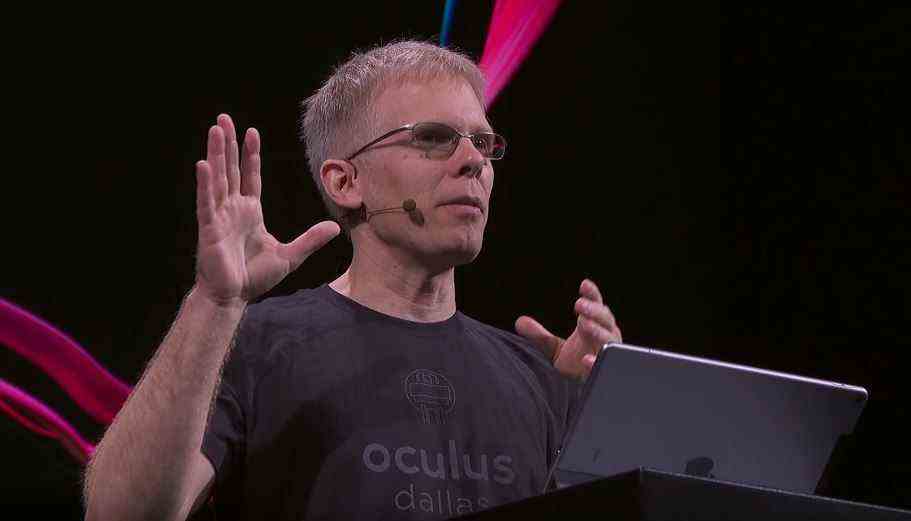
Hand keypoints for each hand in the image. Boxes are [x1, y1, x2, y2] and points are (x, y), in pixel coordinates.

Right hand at [194, 114, 339, 305]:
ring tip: (215, 129)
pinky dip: (205, 183)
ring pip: (217, 179)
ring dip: (216, 154)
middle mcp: (233, 209)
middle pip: (231, 169)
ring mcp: (220, 217)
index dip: (250, 154)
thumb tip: (334, 227)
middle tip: (224, 118)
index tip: (251, 132)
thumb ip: (310, 239)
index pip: (250, 176)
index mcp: (250, 212)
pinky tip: (204, 164)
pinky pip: (206, 202)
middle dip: (228, 144)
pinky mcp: (209, 229)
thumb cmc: (255, 277)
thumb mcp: (290, 255)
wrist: (234, 297)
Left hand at [515, 279, 621, 380]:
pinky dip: (596, 363)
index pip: (596, 306)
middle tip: (579, 305)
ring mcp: (607, 354)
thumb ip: (539, 336)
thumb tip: (519, 322)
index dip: (592, 295)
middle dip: (594, 311)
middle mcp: (605, 337)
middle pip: (605, 319)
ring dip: (598, 331)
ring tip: (584, 323)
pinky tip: (586, 360)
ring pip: (609, 339)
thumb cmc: (573, 366)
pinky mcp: (604, 372)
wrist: (579, 393)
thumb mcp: (554, 349)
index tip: (584, 284)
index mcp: (593, 327)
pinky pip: (605, 367)